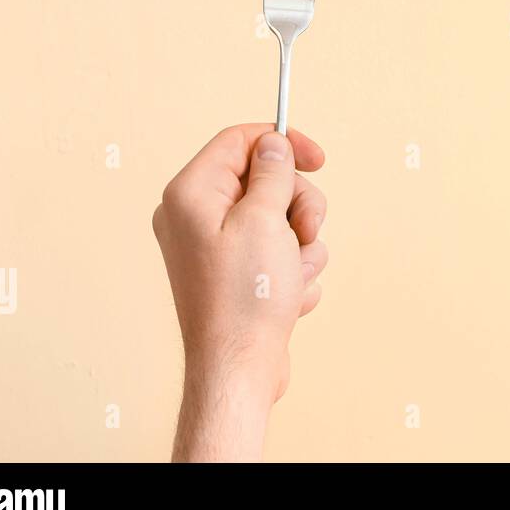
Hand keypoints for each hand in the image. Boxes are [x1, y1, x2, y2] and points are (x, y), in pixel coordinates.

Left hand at [152, 125, 328, 460]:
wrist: (240, 368)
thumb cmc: (245, 298)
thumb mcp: (265, 219)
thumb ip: (272, 173)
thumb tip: (273, 145)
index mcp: (190, 194)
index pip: (239, 141)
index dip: (283, 143)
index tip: (318, 159)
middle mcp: (195, 217)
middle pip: (265, 180)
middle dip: (297, 205)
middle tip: (305, 231)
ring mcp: (215, 247)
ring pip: (279, 217)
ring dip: (301, 243)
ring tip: (293, 274)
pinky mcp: (234, 273)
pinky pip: (278, 251)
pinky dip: (293, 269)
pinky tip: (288, 295)